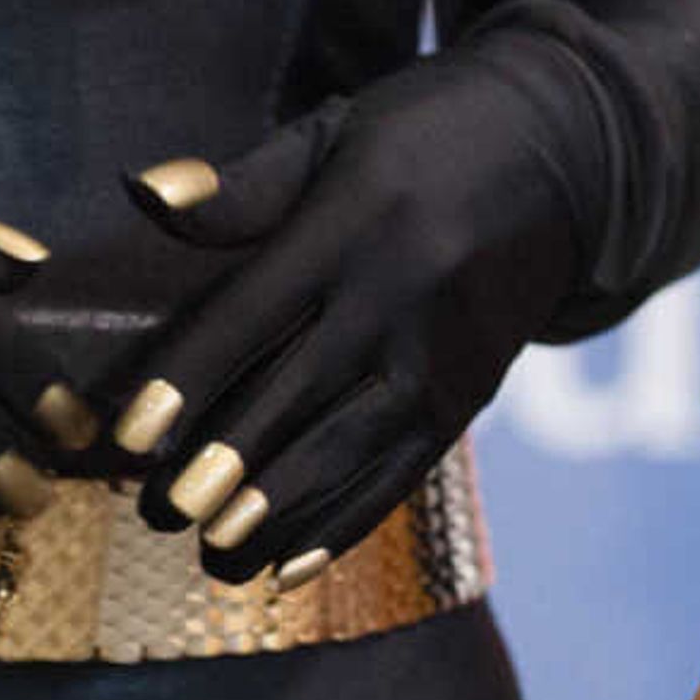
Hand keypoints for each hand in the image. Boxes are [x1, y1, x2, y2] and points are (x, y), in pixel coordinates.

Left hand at [103, 11, 604, 580]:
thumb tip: (145, 193)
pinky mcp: (474, 393)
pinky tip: (289, 569)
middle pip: (301, 391)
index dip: (190, 376)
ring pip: (353, 446)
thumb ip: (243, 183)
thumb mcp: (335, 130)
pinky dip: (346, 524)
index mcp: (355, 220)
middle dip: (228, 462)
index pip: (256, 311)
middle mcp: (404, 291)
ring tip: (214, 559)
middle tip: (160, 513)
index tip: (131, 433)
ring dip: (281, 509)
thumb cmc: (422, 135)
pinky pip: (404, 471)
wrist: (568, 156)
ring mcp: (446, 351)